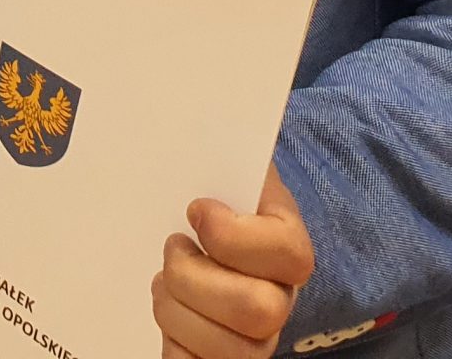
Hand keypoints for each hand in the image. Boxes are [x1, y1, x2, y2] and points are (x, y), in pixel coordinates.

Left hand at [151, 164, 313, 358]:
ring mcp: (255, 338)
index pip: (284, 252)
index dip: (232, 235)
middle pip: (256, 310)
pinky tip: (166, 313)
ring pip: (226, 349)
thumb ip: (227, 155)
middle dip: (194, 277)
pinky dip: (174, 345)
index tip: (195, 210)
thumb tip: (208, 116)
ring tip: (163, 282)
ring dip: (175, 308)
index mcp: (288, 248)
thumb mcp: (226, 172)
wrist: (206, 239)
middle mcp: (280, 298)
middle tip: (174, 249)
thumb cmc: (214, 203)